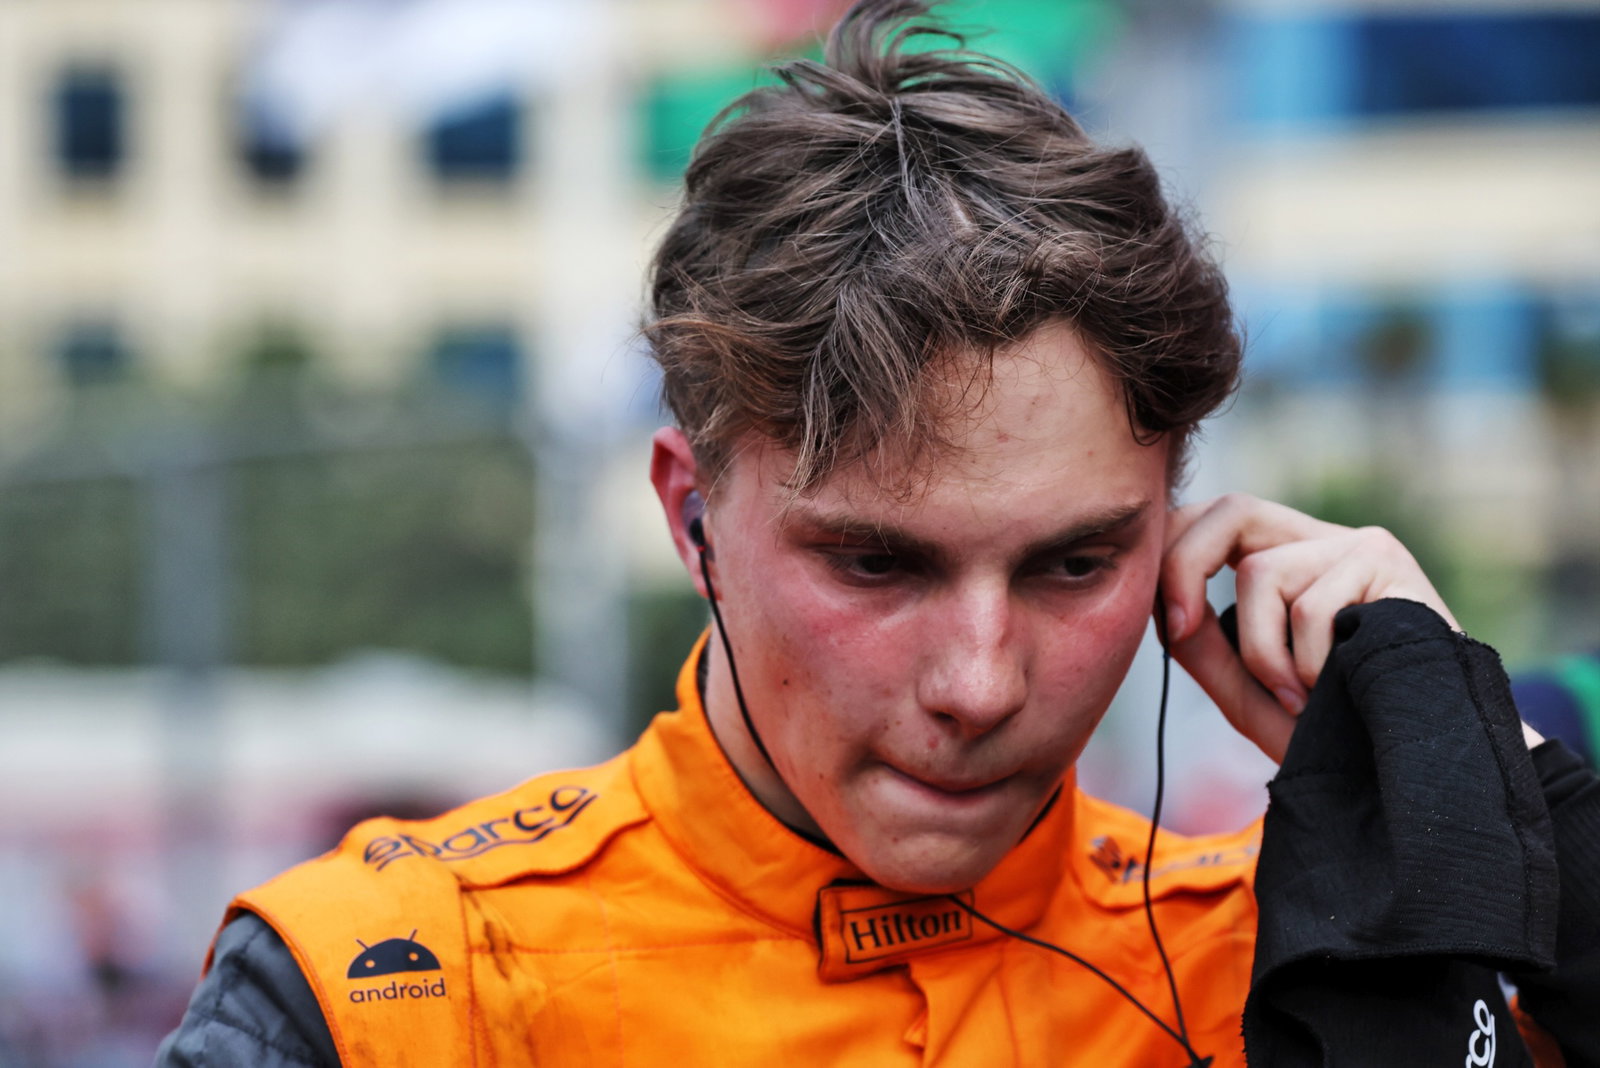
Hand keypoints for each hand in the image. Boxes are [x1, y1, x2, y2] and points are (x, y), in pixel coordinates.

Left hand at [1159, 494, 1458, 762]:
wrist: (1418, 767)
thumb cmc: (1337, 731)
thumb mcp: (1250, 691)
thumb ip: (1203, 646)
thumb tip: (1161, 598)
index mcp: (1290, 559)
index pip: (1214, 522)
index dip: (1173, 554)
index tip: (1165, 622)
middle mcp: (1324, 542)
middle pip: (1233, 510)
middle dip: (1186, 566)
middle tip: (1181, 630)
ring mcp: (1361, 547)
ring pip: (1260, 572)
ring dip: (1262, 653)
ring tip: (1299, 698)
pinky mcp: (1391, 565)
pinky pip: (1310, 607)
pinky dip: (1307, 665)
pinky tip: (1338, 692)